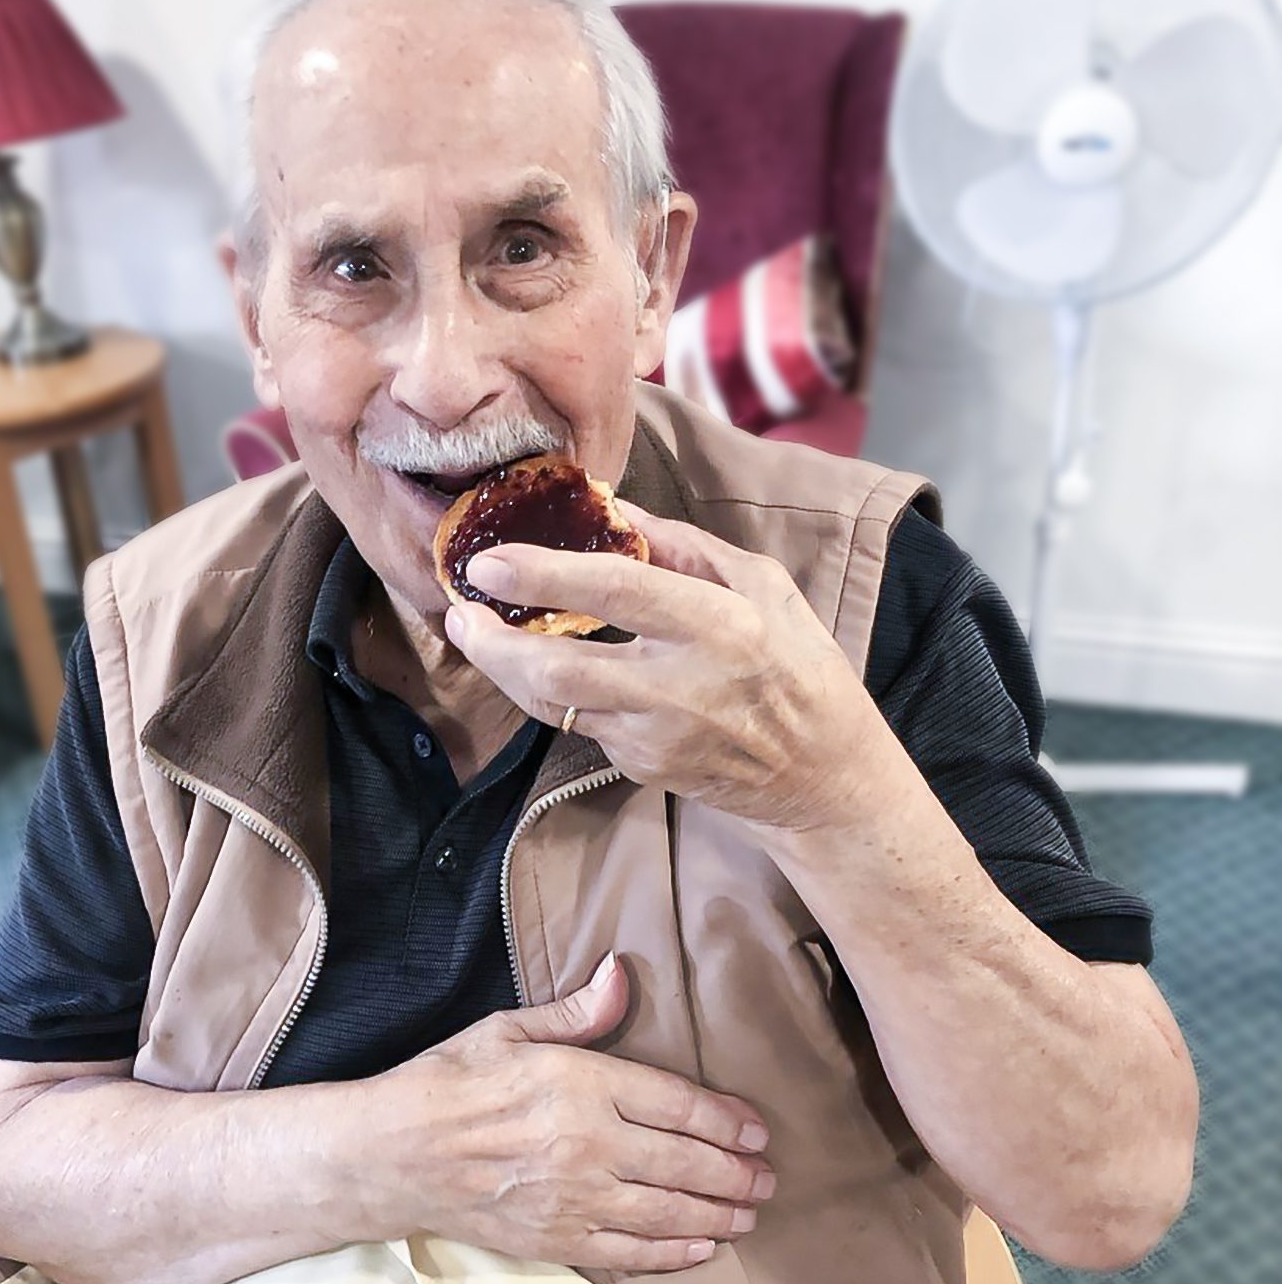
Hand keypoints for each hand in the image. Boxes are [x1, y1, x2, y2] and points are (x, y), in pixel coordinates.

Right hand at [365, 954, 774, 1272]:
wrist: (391, 1154)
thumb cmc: (448, 1082)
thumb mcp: (507, 1030)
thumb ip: (576, 1013)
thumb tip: (622, 973)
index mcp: (581, 1085)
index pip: (678, 1104)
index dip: (726, 1121)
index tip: (757, 1132)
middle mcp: (587, 1145)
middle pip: (685, 1164)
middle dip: (735, 1176)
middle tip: (768, 1181)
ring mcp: (573, 1199)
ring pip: (666, 1213)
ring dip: (717, 1217)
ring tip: (748, 1217)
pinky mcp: (554, 1241)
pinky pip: (628, 1253)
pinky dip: (671, 1254)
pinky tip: (700, 1250)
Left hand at [442, 497, 887, 830]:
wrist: (823, 774)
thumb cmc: (799, 665)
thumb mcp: (764, 586)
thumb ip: (686, 547)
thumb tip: (612, 509)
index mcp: (722, 625)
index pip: (617, 591)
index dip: (545, 574)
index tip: (491, 561)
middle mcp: (684, 686)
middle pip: (561, 666)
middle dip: (496, 640)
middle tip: (461, 609)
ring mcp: (657, 735)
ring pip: (553, 705)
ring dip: (503, 669)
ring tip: (475, 632)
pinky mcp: (641, 767)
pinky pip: (578, 723)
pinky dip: (549, 692)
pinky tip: (531, 665)